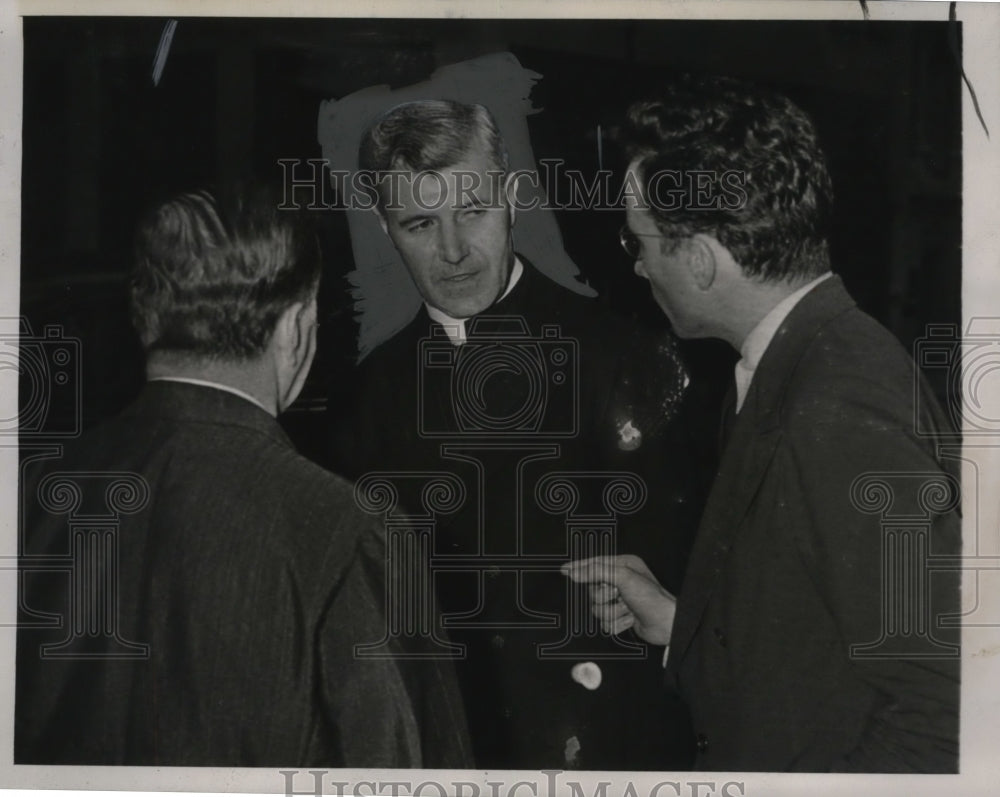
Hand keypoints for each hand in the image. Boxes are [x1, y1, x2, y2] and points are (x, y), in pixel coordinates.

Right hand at [561, 555, 675, 645]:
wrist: (666, 624)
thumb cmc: (652, 598)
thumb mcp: (623, 577)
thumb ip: (596, 572)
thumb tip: (575, 572)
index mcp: (623, 566)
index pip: (594, 565)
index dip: (579, 568)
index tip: (564, 570)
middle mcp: (621, 582)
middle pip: (593, 590)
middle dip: (604, 597)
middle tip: (617, 595)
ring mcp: (621, 600)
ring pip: (597, 609)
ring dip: (612, 612)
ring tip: (627, 609)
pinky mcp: (621, 617)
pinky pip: (605, 622)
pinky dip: (617, 623)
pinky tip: (630, 619)